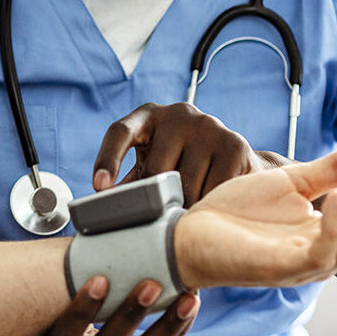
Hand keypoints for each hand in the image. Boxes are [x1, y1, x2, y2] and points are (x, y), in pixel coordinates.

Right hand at [0, 276, 199, 335]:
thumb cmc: (52, 331)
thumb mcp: (47, 315)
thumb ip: (68, 283)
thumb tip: (95, 232)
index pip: (68, 330)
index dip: (84, 307)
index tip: (99, 278)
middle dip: (132, 314)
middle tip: (151, 284)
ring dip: (168, 326)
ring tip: (189, 298)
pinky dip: (176, 331)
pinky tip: (190, 307)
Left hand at [93, 102, 283, 203]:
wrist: (236, 161)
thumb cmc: (181, 165)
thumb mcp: (152, 164)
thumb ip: (130, 181)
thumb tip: (102, 211)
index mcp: (148, 116)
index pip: (120, 132)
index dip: (107, 159)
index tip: (99, 188)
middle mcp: (178, 114)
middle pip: (154, 170)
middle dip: (156, 201)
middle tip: (159, 221)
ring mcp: (208, 126)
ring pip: (185, 185)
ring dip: (184, 209)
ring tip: (187, 215)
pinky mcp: (233, 144)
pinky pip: (213, 189)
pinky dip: (207, 206)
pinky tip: (209, 207)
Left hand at [174, 140, 336, 289]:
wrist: (190, 232)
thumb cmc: (240, 212)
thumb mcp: (293, 181)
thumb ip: (335, 167)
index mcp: (330, 235)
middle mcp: (324, 254)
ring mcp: (303, 264)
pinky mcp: (280, 268)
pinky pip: (319, 254)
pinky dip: (331, 227)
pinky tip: (330, 197)